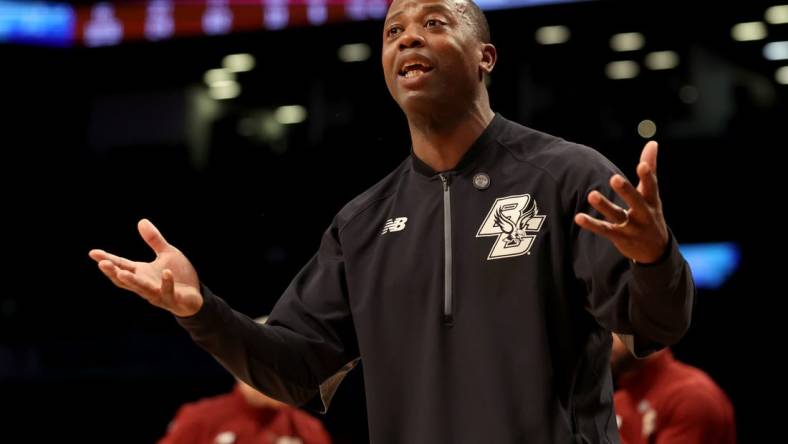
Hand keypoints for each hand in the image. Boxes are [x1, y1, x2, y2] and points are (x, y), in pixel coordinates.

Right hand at [89, 219, 202, 316]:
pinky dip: (166, 283)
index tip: (93, 253)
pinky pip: (168, 291)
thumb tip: (141, 221)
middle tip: (102, 264)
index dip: (107, 259)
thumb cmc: (179, 275)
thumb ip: (154, 240)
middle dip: (113, 272)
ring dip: (132, 281)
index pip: (121, 265)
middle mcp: (145, 285)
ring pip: (142, 289)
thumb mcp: (167, 253)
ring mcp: (157, 293)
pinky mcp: (172, 299)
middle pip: (125, 280)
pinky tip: (166, 272)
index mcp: (141, 273)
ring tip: (121, 273)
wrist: (195, 296)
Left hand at [574, 141, 668, 263]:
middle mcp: (644, 215)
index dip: (648, 176)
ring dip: (604, 206)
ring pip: (617, 216)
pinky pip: (604, 230)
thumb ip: (650, 168)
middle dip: (626, 191)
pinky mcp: (619, 238)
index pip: (652, 188)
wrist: (656, 251)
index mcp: (652, 202)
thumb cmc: (650, 214)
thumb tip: (652, 142)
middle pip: (635, 202)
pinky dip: (592, 224)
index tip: (642, 165)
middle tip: (614, 178)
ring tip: (591, 194)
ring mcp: (632, 228)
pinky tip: (578, 217)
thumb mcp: (652, 194)